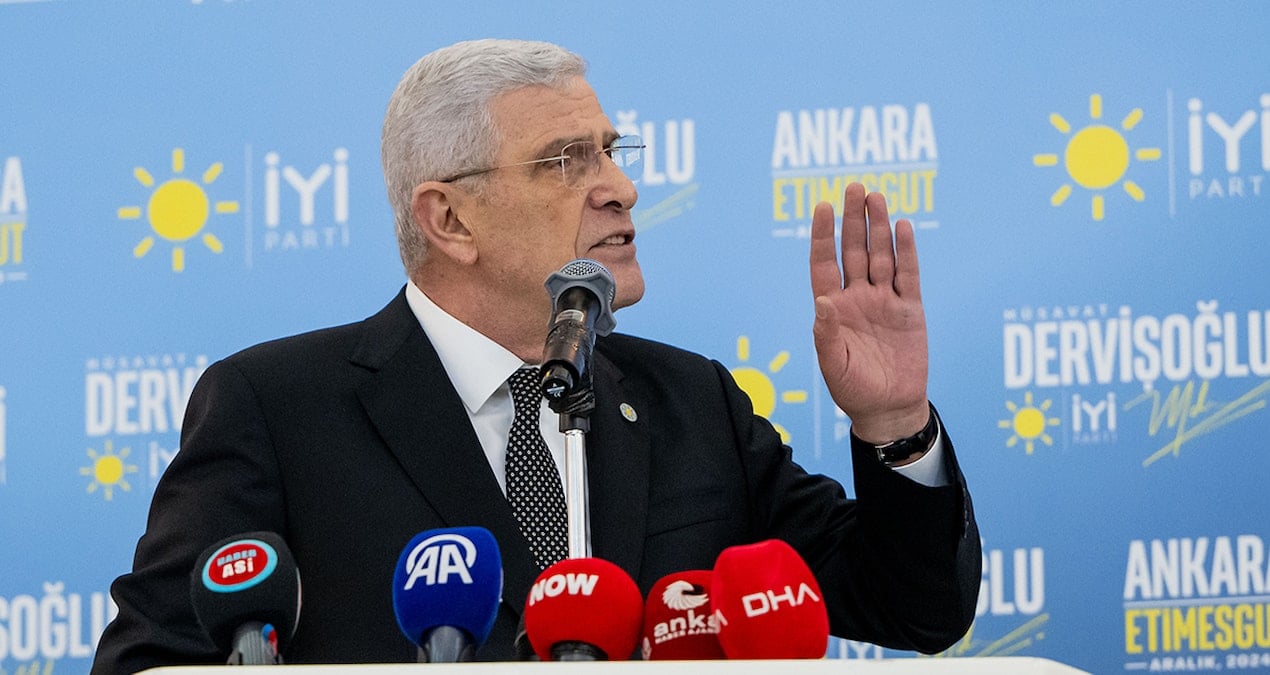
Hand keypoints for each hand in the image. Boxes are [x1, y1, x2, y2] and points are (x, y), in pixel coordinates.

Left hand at [809, 183, 929, 442]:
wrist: (889, 409)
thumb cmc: (854, 391)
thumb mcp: (834, 366)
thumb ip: (827, 334)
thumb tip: (823, 301)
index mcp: (834, 309)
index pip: (824, 263)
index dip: (822, 236)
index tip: (821, 206)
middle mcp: (858, 298)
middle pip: (854, 250)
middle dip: (854, 219)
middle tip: (854, 186)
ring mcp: (885, 301)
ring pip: (881, 255)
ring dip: (879, 227)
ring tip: (876, 196)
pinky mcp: (910, 309)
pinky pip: (908, 274)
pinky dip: (906, 251)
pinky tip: (902, 226)